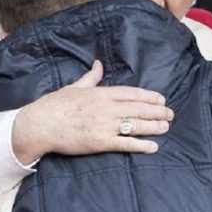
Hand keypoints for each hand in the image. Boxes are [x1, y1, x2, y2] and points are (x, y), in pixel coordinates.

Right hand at [12, 60, 173, 163]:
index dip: (148, 96)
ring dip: (153, 126)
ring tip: (166, 126)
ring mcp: (104, 125)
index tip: (161, 99)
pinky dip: (140, 145)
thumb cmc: (55, 104)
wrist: (41, 124)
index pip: (131, 93)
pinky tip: (153, 146)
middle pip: (138, 109)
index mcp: (101, 94)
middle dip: (156, 111)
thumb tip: (98, 64)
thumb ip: (91, 77)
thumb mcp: (75, 87)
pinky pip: (125, 144)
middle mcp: (106, 108)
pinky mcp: (100, 142)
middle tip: (170, 114)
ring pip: (135, 125)